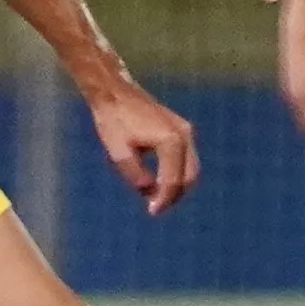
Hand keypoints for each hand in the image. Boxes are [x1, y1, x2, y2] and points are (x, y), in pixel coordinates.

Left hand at [85, 71, 197, 213]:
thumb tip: (150, 193)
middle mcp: (184, 135)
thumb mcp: (119, 153)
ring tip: (157, 198)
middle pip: (189, 176)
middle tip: (155, 208)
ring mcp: (186, 131)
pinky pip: (185, 158)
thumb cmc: (114, 121)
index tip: (152, 212)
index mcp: (171, 141)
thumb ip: (136, 176)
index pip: (173, 181)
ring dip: (177, 185)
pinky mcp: (182, 129)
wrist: (115, 93)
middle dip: (174, 195)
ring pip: (190, 168)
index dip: (164, 200)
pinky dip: (177, 172)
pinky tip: (159, 181)